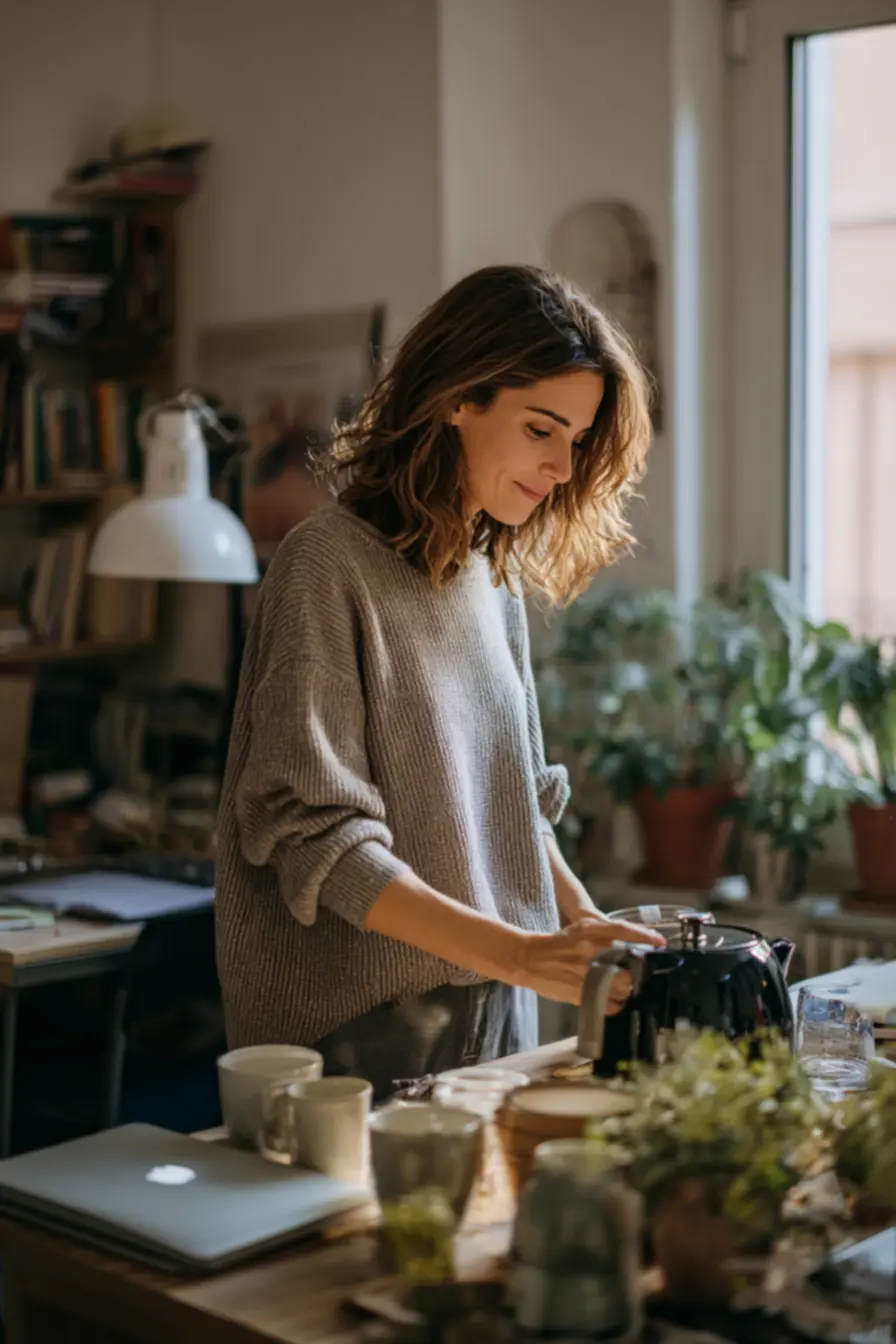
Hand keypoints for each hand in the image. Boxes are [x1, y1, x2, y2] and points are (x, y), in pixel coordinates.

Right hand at [510, 918, 663, 1006]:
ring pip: (620, 987)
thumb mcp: (582, 929)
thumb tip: (632, 944)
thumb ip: (605, 934)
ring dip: (626, 990)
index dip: (645, 936)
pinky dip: (614, 1005)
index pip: (624, 930)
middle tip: (637, 975)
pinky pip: (606, 1003)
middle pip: (627, 965)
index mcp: (591, 931)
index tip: (660, 943)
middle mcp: (590, 950)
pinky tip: (614, 1003)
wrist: (529, 958)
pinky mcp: (578, 992)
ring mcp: (584, 973)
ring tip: (624, 990)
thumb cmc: (559, 943)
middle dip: (636, 973)